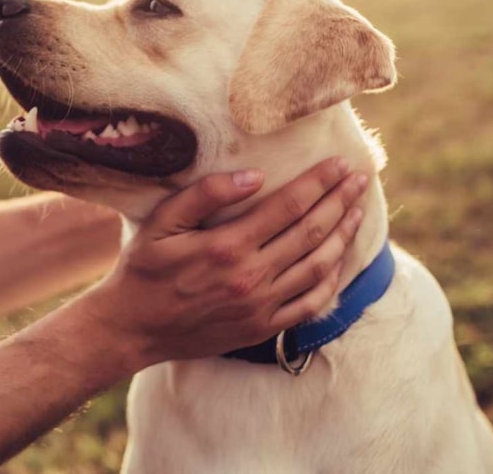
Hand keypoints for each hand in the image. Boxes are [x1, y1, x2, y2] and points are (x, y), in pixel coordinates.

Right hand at [81, 157, 367, 368]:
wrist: (132, 328)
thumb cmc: (143, 269)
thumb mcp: (161, 223)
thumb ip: (204, 195)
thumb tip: (254, 176)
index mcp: (226, 246)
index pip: (288, 206)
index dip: (319, 182)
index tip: (340, 164)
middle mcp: (250, 277)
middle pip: (311, 232)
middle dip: (340, 202)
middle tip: (360, 179)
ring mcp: (260, 306)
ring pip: (318, 266)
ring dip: (343, 236)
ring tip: (357, 211)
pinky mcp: (263, 328)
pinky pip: (310, 303)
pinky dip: (332, 279)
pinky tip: (339, 259)